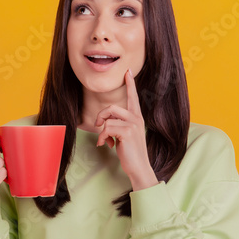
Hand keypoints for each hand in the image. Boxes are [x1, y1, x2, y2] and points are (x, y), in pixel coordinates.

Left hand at [95, 69, 157, 190]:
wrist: (139, 167)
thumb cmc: (130, 152)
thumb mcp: (124, 134)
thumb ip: (118, 124)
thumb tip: (104, 122)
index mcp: (137, 117)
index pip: (133, 97)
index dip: (130, 84)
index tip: (127, 71)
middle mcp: (136, 118)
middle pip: (111, 107)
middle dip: (100, 117)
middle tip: (98, 127)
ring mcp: (133, 124)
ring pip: (107, 118)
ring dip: (101, 131)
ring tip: (104, 140)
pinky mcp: (127, 132)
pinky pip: (106, 128)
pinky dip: (101, 137)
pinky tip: (105, 145)